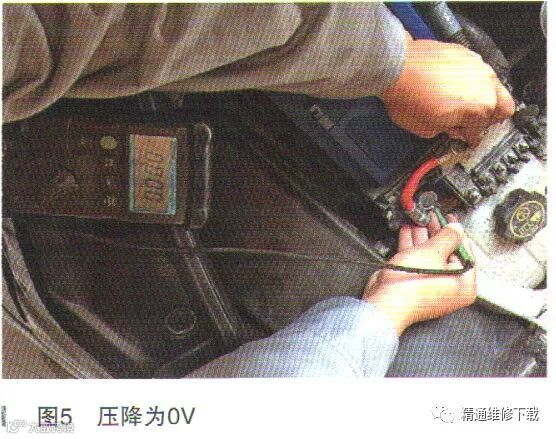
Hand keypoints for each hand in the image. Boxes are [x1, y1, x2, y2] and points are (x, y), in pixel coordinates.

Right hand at [362, 214, 475, 334]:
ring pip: (430, 255)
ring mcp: (431, 285)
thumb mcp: (434, 252)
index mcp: (464, 284)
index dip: (457, 232)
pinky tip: (408, 233)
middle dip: (437, 233)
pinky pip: (417, 260)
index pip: (466, 252)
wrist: (386, 301)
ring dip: (423, 237)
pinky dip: (413, 246)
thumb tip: (456, 229)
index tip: (451, 220)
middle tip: (433, 218)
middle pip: (447, 253)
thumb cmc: (411, 287)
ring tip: (420, 221)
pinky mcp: (415, 283)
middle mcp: (450, 287)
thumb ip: (448, 237)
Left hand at [380, 34, 514, 146]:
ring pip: (494, 86)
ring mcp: (478, 66)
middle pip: (504, 107)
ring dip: (482, 98)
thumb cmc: (408, 95)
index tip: (467, 139)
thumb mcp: (426, 129)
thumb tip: (452, 129)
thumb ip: (446, 131)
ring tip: (463, 105)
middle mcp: (485, 84)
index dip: (471, 139)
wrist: (395, 67)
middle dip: (489, 118)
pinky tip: (454, 87)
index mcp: (479, 108)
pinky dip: (470, 81)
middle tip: (473, 123)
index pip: (481, 131)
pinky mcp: (466, 53)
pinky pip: (477, 71)